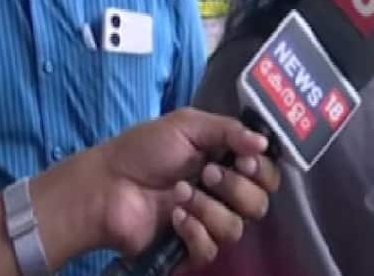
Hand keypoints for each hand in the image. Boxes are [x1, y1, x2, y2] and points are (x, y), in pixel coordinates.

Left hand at [93, 108, 280, 266]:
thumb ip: (229, 130)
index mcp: (228, 163)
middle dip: (236, 188)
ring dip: (209, 208)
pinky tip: (174, 217)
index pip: (267, 174)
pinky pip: (211, 248)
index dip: (262, 170)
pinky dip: (194, 231)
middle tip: (206, 174)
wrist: (106, 184)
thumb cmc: (144, 150)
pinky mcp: (190, 248)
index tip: (244, 160)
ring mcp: (208, 223)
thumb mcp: (187, 125)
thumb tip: (264, 143)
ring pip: (236, 228)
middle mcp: (224, 194)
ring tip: (179, 194)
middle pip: (260, 203)